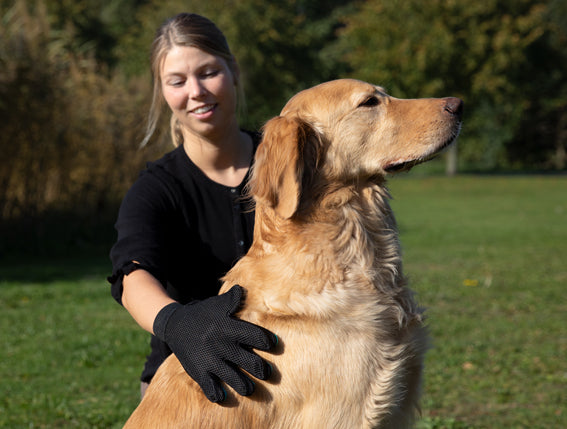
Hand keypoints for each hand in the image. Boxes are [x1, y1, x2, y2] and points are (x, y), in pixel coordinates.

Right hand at [153, 285, 276, 402]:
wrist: (174, 325)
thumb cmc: (203, 314)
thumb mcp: (217, 305)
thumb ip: (233, 299)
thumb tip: (244, 289)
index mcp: (229, 327)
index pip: (255, 335)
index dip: (267, 341)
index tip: (273, 344)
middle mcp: (221, 344)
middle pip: (249, 361)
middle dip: (261, 369)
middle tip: (267, 373)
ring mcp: (209, 360)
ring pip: (234, 378)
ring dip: (245, 386)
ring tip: (250, 389)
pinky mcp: (198, 372)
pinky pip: (210, 388)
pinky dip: (218, 394)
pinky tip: (224, 396)